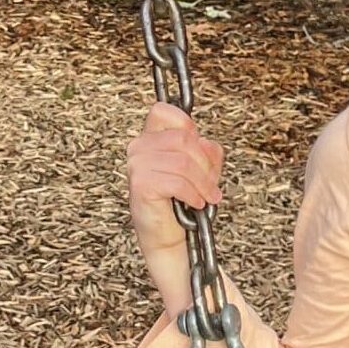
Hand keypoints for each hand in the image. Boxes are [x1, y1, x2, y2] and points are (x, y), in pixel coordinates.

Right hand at [126, 101, 224, 263]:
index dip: (187, 124)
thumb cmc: (181, 202)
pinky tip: (195, 202)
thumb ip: (207, 151)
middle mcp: (139, 147)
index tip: (200, 147)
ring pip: (183, 162)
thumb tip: (207, 144)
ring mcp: (137, 165)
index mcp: (151, 138)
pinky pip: (177, 182)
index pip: (163, 111)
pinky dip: (193, 194)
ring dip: (203, 183)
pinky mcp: (141, 184)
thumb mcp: (202, 170)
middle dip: (205, 164)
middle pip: (183, 138)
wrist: (168, 235)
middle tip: (211, 184)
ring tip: (207, 196)